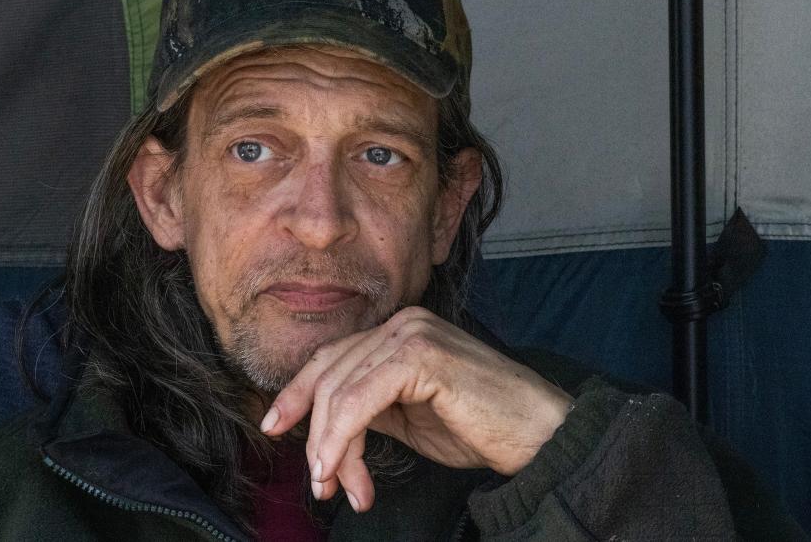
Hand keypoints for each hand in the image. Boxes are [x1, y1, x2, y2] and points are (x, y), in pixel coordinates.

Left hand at [258, 306, 572, 512]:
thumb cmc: (481, 428)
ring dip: (330, 447)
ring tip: (337, 487)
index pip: (331, 358)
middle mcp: (403, 322)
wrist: (537, 434)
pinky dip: (342, 438)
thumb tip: (320, 425)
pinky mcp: (421, 355)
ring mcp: (412, 334)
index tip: (274, 427)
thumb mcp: (409, 416)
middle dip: (316, 435)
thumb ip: (369, 408)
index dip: (297, 394)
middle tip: (321, 483)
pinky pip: (359, 399)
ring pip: (340, 391)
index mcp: (399, 330)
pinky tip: (345, 471)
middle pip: (329, 375)